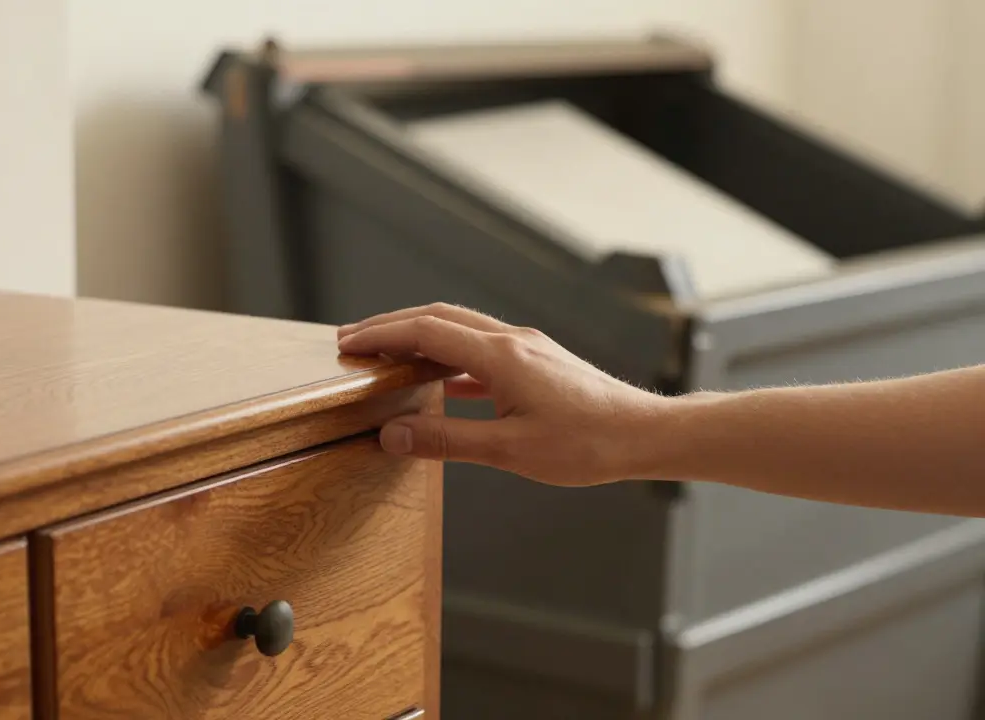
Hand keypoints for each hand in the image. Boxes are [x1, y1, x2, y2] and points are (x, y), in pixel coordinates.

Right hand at [337, 303, 667, 485]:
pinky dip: (449, 357)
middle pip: (437, 318)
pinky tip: (440, 382)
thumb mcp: (509, 450)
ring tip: (387, 356)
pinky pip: (481, 349)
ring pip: (460, 329)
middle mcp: (512, 341)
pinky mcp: (537, 362)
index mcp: (501, 356)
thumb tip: (392, 434)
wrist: (646, 434)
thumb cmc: (588, 444)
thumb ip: (445, 440)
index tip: (347, 345)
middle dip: (391, 326)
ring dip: (419, 337)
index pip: (424, 332)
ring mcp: (527, 348)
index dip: (380, 336)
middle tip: (353, 341)